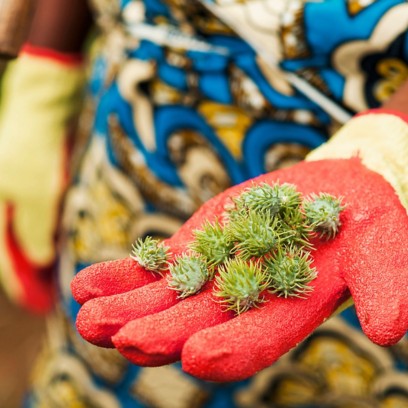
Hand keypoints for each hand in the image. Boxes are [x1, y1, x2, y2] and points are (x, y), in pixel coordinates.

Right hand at [0, 47, 83, 311]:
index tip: (40, 305)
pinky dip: (43, 234)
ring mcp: (12, 193)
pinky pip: (34, 217)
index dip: (22, 285)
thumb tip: (39, 261)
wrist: (46, 107)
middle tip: (47, 295)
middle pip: (9, 249)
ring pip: (22, 234)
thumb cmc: (38, 151)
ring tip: (53, 275)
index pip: (3, 260)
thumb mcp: (38, 196)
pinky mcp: (28, 183)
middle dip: (27, 273)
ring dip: (36, 255)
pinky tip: (55, 244)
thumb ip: (35, 232)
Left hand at [72, 158, 407, 380]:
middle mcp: (246, 298)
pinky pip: (156, 263)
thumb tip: (390, 327)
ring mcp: (216, 271)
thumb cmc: (368, 220)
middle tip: (122, 340)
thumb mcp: (385, 247)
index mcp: (289, 306)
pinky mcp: (199, 245)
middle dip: (160, 332)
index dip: (230, 348)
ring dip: (127, 308)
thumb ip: (385, 285)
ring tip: (89, 316)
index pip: (258, 337)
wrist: (338, 189)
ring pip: (166, 297)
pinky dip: (123, 274)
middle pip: (198, 322)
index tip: (195, 354)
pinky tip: (86, 283)